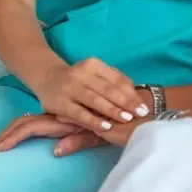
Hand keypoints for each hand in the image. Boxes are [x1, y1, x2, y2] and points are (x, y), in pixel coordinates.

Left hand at [0, 113, 117, 156]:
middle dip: (5, 136)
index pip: (32, 124)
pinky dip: (23, 136)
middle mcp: (60, 116)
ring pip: (27, 125)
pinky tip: (9, 144)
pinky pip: (39, 127)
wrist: (136, 116)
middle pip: (25, 123)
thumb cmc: (117, 127)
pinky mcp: (67, 122)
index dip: (13, 134)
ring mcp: (62, 118)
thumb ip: (76, 140)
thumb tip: (55, 151)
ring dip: (8, 137)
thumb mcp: (94, 136)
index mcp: (63, 118)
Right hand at [32, 58, 149, 132]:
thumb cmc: (80, 79)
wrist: (47, 78)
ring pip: (95, 100)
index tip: (144, 106)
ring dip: (112, 110)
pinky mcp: (59, 103)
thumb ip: (113, 81)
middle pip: (108, 89)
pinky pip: (80, 113)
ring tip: (127, 119)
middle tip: (141, 114)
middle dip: (126, 103)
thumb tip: (135, 94)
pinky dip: (94, 120)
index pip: (116, 80)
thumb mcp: (95, 74)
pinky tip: (106, 127)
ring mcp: (69, 88)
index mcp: (94, 64)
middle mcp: (81, 73)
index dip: (131, 94)